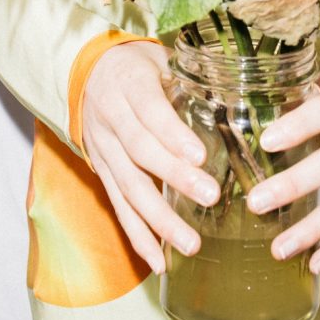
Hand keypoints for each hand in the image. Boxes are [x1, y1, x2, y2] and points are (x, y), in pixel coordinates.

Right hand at [82, 41, 221, 274]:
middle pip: (141, 151)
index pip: (150, 111)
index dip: (173, 134)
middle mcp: (111, 118)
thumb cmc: (133, 64)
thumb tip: (235, 98)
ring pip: (128, 187)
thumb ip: (187, 78)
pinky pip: (117, 206)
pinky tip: (159, 261)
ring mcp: (103, 148)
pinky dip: (137, 236)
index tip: (200, 155)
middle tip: (210, 197)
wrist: (83, 70)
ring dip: (158, 220)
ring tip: (190, 244)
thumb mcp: (156, 58)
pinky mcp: (100, 171)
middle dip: (175, 177)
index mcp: (128, 84)